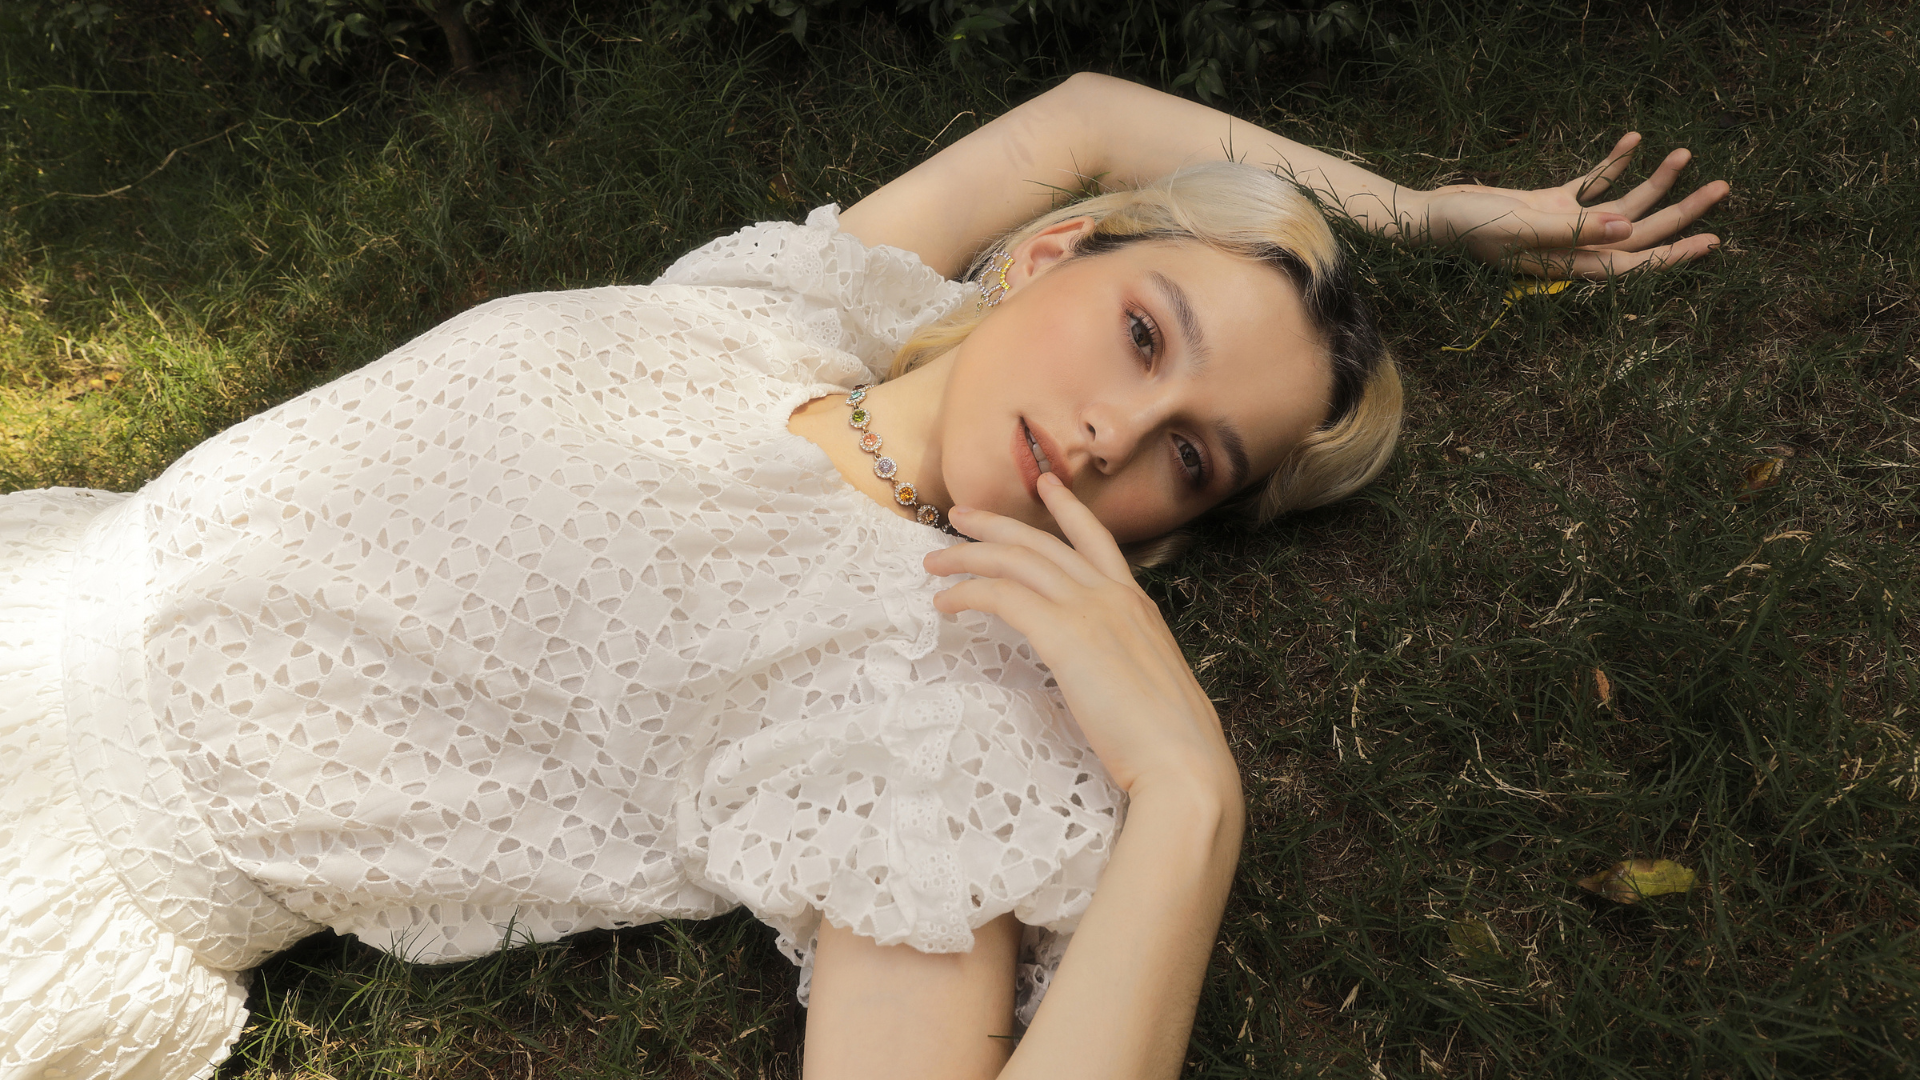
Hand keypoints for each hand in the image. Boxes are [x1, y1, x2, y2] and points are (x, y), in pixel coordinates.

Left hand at [922, 474, 1237, 796]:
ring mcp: (1091, 611)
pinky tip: (946, 604)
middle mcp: (1114, 596)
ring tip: (935, 562)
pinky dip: (968, 593)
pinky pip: (1003, 597)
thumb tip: (1103, 669)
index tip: (1046, 484)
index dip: (1068, 509)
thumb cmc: (1169, 742)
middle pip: (1044, 543)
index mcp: (1138, 605)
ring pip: (1017, 562)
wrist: (1183, 762)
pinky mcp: (1065, 635)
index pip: (1097, 540)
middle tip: (961, 514)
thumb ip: (1124, 660)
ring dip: (969, 556)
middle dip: (997, 525)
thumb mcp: (1150, 682)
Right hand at [1410, 133, 1729, 278]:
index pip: (1634, 262)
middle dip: (1682, 211)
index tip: (1711, 239)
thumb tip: (1629, 227)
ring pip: (1622, 205)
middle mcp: (1573, 247)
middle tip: (1723, 186)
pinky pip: (1592, 184)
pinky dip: (1613, 164)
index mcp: (1569, 262)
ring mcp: (1563, 225)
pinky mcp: (1549, 204)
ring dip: (1654, 181)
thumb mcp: (1522, 226)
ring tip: (1685, 154)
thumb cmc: (1469, 227)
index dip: (1674, 254)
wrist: (1432, 215)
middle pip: (1639, 232)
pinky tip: (1634, 140)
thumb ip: (1575, 229)